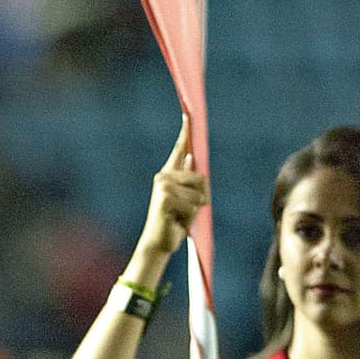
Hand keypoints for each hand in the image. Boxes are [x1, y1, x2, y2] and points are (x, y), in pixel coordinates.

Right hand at [137, 117, 209, 260]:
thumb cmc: (174, 224)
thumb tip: (190, 156)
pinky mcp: (165, 197)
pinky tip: (175, 221)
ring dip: (195, 210)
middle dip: (201, 198)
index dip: (185, 132)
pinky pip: (193, 204)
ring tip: (180, 217)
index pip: (179, 150)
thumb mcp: (187, 201)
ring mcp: (163, 186)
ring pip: (200, 193)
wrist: (158, 244)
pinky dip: (189, 217)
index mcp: (168, 175)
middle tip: (185, 213)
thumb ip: (189, 181)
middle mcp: (163, 177)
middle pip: (201, 178)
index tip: (189, 114)